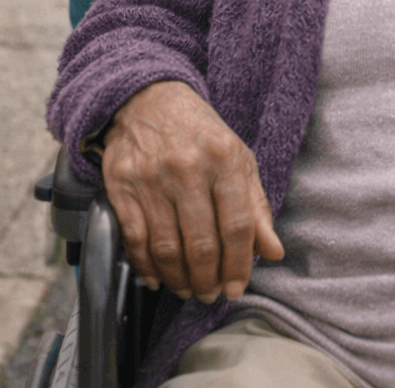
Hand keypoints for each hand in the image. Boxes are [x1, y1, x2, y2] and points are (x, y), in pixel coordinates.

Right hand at [102, 80, 283, 302]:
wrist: (147, 100)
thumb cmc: (199, 133)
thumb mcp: (237, 158)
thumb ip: (255, 206)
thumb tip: (273, 252)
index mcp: (223, 157)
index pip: (237, 225)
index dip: (239, 265)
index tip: (236, 288)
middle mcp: (187, 167)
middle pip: (201, 243)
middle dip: (208, 279)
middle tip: (210, 294)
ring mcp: (151, 177)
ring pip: (167, 247)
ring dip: (179, 279)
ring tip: (188, 288)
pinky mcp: (121, 185)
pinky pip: (135, 239)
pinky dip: (146, 266)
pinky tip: (158, 277)